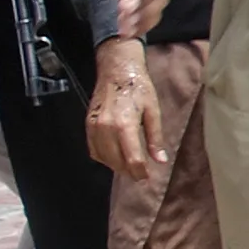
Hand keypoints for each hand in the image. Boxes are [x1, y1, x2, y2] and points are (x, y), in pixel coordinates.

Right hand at [82, 38, 164, 176]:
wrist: (116, 70)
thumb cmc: (139, 88)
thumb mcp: (153, 111)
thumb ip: (155, 138)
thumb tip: (161, 160)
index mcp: (125, 124)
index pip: (132, 159)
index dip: (140, 172)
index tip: (146, 178)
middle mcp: (106, 128)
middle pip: (116, 162)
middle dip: (129, 172)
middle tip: (140, 175)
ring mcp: (94, 126)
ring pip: (103, 158)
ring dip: (116, 166)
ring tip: (129, 167)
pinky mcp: (88, 124)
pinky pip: (93, 150)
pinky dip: (103, 157)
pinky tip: (115, 156)